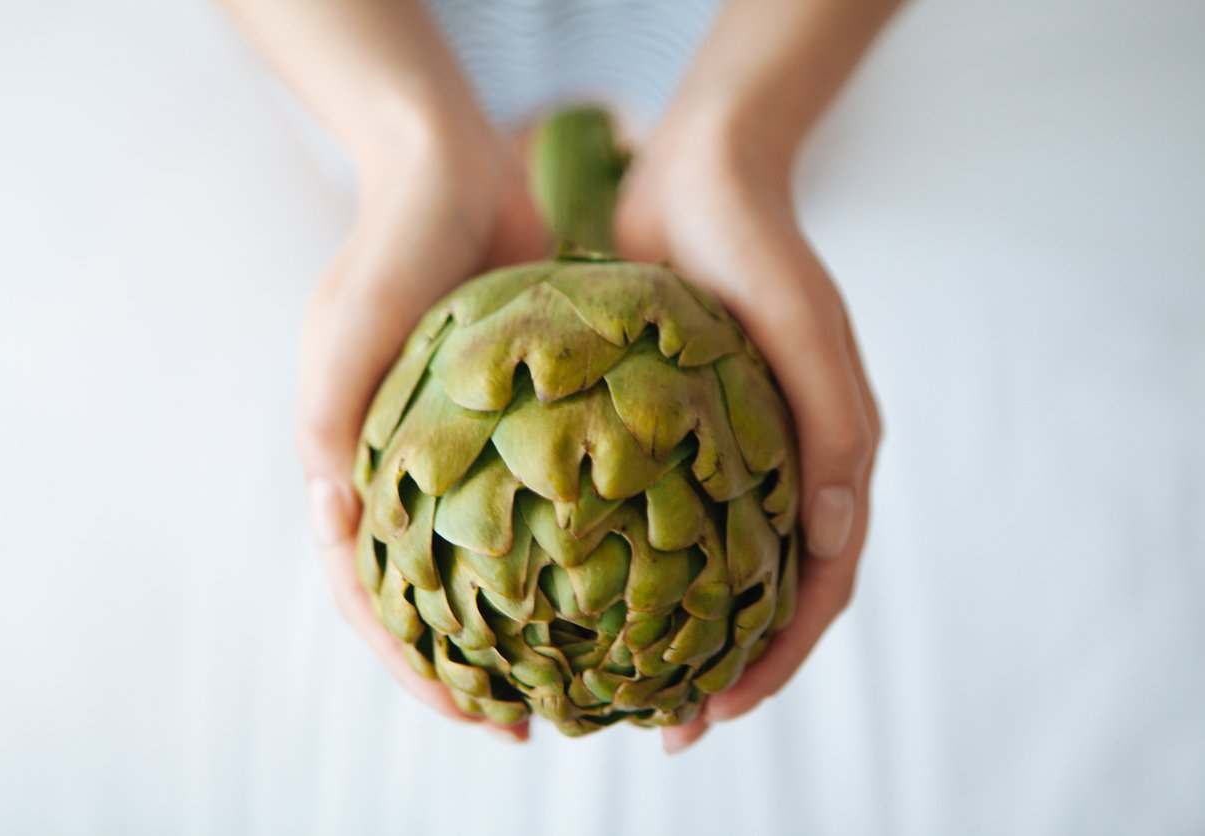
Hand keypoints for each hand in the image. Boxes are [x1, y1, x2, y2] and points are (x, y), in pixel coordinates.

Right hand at [298, 103, 545, 742]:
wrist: (450, 170)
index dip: (412, 666)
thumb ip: (332, 418)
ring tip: (586, 677)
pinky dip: (574, 549)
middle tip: (537, 725)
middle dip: (476, 670)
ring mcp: (467, 453)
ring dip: (530, 625)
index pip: (371, 595)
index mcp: (354, 467)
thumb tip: (335, 522)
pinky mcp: (521, 424)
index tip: (470, 718)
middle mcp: (410, 473)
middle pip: (435, 598)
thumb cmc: (391, 247)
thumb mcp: (348, 328)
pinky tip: (626, 581)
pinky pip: (549, 501)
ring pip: (495, 563)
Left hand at [616, 104, 881, 753]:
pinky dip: (638, 571)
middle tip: (668, 730)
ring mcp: (725, 458)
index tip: (721, 711)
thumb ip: (834, 428)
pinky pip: (659, 518)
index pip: (817, 588)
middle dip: (727, 672)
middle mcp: (779, 472)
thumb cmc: (759, 250)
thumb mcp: (806, 331)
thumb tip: (830, 541)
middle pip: (763, 600)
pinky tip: (588, 599)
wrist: (699, 177)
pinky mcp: (670, 435)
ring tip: (627, 690)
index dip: (778, 658)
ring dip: (681, 638)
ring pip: (708, 572)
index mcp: (826, 461)